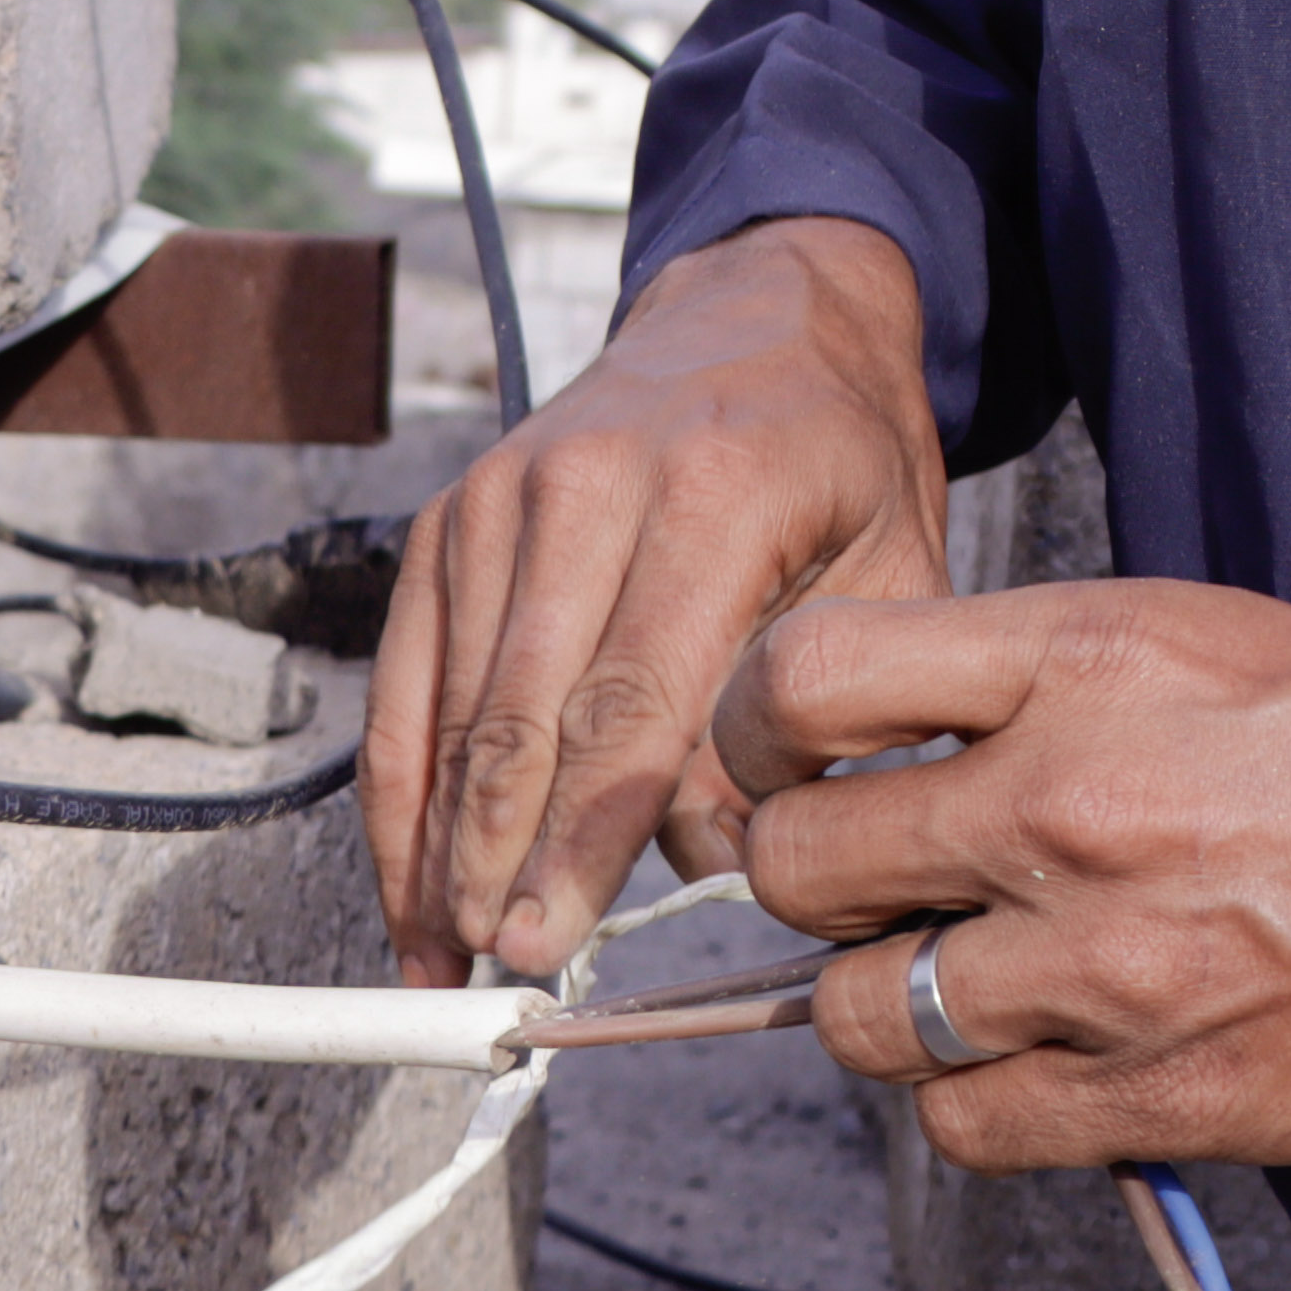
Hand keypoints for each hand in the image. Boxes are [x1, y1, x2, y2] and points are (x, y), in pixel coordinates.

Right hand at [365, 214, 941, 981]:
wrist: (763, 317)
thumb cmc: (841, 462)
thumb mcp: (890, 573)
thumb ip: (823, 716)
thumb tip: (716, 859)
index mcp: (716, 493)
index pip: (631, 700)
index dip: (579, 838)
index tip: (548, 942)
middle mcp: (589, 483)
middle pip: (523, 711)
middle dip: (497, 859)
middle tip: (495, 973)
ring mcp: (501, 495)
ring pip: (450, 704)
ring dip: (436, 843)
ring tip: (444, 960)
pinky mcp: (450, 517)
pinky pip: (408, 675)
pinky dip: (400, 788)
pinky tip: (410, 883)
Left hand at [711, 578, 1290, 1170]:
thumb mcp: (1221, 639)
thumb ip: (1049, 687)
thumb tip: (900, 750)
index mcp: (1095, 658)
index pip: (807, 682)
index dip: (767, 737)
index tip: (797, 766)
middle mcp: (1081, 801)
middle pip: (803, 868)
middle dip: (823, 887)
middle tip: (887, 890)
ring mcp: (1116, 962)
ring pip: (861, 1019)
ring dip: (893, 1010)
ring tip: (981, 983)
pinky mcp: (1166, 1097)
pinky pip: (969, 1127)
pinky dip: (982, 1105)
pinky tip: (1054, 1061)